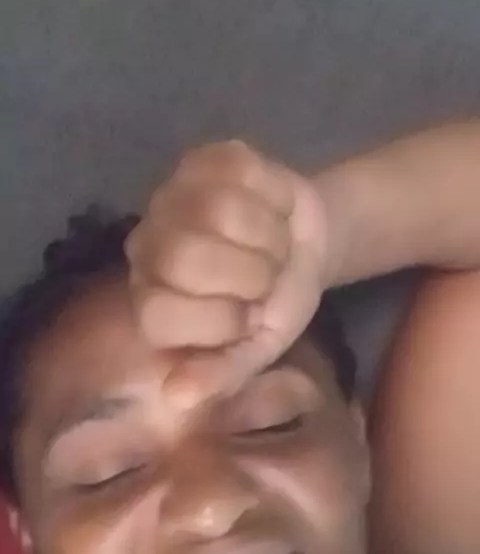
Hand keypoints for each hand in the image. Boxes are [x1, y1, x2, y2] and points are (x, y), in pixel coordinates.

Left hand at [127, 141, 328, 408]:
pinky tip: (274, 210)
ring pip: (218, 207)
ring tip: (273, 247)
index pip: (162, 315)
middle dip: (249, 273)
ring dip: (267, 235)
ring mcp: (172, 195)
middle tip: (266, 280)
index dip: (221, 320)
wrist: (306, 245)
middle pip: (185, 253)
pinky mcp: (206, 157)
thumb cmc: (275, 304)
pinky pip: (244, 170)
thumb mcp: (257, 348)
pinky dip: (277, 197)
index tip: (250, 318)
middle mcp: (148, 246)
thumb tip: (177, 397)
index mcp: (152, 301)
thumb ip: (221, 373)